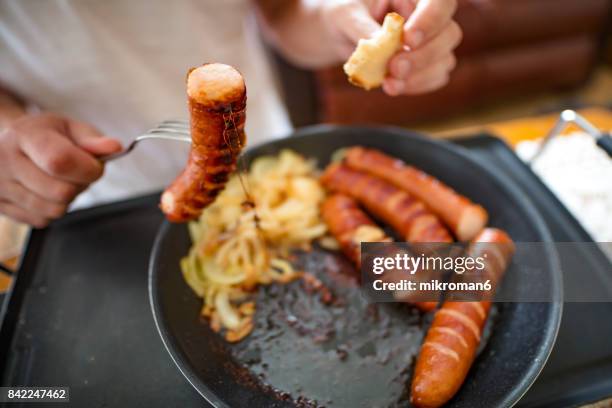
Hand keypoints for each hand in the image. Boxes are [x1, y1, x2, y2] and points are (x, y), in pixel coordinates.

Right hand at [0, 114, 121, 226]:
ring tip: (58, 180)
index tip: (94, 166)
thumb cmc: (45, 136)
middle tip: (75, 172)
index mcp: (23, 135)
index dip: (87, 169)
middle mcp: (4, 161)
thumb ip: (93, 140)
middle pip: (61, 192)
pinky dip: (51, 209)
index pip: (60, 161)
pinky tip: (44, 191)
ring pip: (54, 210)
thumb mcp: (69, 128)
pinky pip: (42, 220)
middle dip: (79, 185)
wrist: (9, 144)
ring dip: (67, 199)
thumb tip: (114, 148)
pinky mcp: (0, 207)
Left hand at [323, 0, 461, 94]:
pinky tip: (394, 87)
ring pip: (444, 59)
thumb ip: (363, 28)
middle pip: (449, 34)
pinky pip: (435, 77)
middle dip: (423, 56)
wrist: (339, 32)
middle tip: (393, 68)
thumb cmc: (344, 14)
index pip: (440, 1)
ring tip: (389, 85)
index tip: (408, 39)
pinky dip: (417, 85)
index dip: (431, 20)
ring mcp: (431, 40)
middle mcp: (429, 15)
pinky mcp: (427, 64)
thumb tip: (380, 48)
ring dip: (419, 76)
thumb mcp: (346, 14)